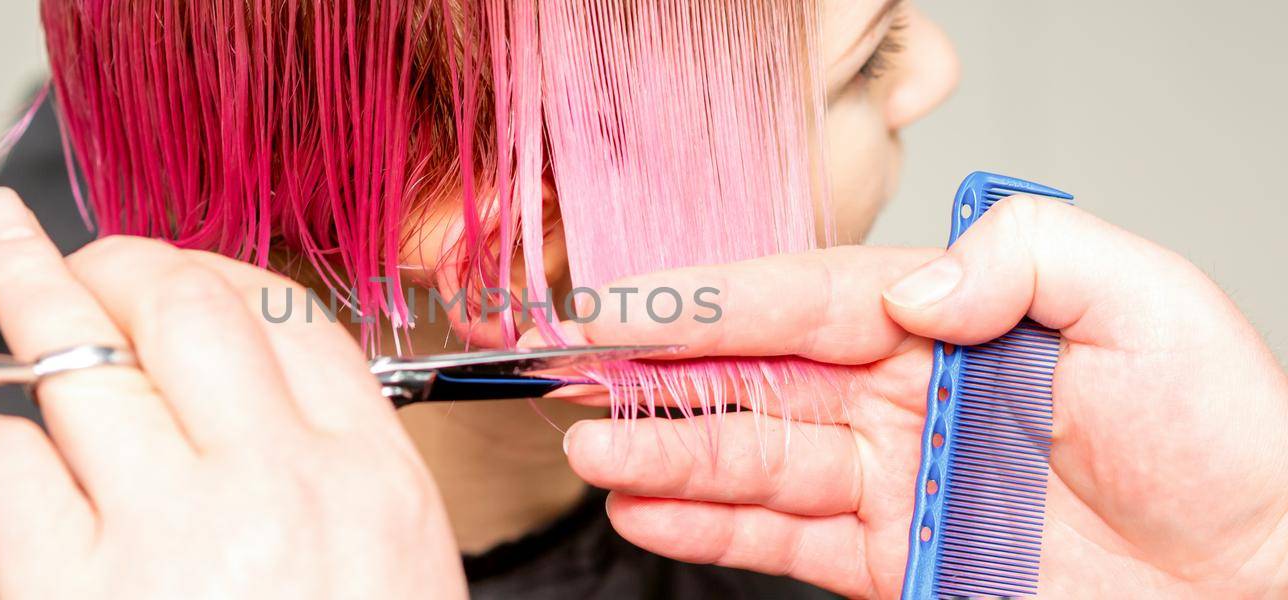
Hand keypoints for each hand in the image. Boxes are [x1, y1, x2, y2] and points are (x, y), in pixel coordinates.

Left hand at [0, 188, 465, 598]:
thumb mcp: (396, 577)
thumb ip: (339, 477)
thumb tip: (251, 389)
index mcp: (374, 484)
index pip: (295, 323)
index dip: (222, 276)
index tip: (180, 274)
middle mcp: (280, 484)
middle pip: (188, 304)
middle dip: (120, 258)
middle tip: (80, 251)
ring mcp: (173, 529)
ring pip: (82, 353)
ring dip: (27, 290)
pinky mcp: (70, 589)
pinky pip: (5, 458)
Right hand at [557, 197, 1287, 597]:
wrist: (1262, 582)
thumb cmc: (1230, 442)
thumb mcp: (1147, 302)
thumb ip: (1023, 258)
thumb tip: (905, 290)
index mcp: (952, 321)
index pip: (804, 298)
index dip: (710, 301)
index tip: (626, 301)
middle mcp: (907, 396)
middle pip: (758, 378)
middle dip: (661, 377)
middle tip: (574, 376)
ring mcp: (896, 483)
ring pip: (756, 459)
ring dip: (669, 455)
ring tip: (596, 453)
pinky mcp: (898, 564)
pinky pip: (786, 539)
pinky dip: (714, 526)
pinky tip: (655, 511)